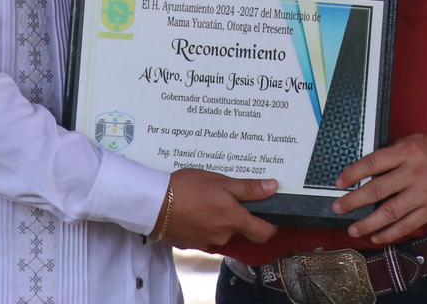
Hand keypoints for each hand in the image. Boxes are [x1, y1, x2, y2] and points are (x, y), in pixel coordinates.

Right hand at [152, 169, 277, 248]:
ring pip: (221, 233)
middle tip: (227, 197)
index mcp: (234, 221)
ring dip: (218, 220)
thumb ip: (248, 188)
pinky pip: (204, 235)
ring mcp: (206, 243)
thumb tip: (273, 187)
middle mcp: (223, 237)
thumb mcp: (220, 182)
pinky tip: (193, 210)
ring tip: (206, 200)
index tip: (267, 214)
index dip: (270, 225)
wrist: (153, 203)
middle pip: (240, 231)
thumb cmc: (189, 188)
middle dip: (237, 216)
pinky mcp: (190, 244)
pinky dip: (203, 225)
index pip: (264, 233)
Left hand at [331, 130, 426, 244]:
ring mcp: (424, 194)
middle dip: (354, 201)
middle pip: (377, 190)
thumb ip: (393, 154)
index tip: (338, 183)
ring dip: (369, 223)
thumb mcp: (415, 141)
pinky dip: (391, 233)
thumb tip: (367, 170)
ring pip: (391, 212)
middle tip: (337, 208)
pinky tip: (377, 237)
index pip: (373, 163)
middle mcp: (414, 173)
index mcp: (407, 152)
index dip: (353, 173)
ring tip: (353, 230)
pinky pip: (408, 225)